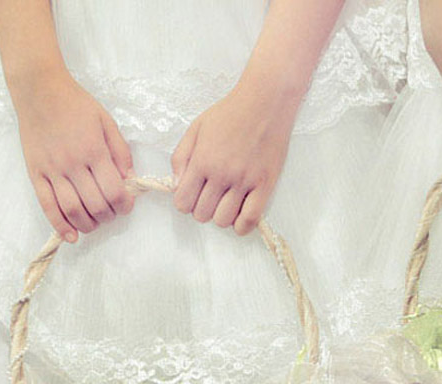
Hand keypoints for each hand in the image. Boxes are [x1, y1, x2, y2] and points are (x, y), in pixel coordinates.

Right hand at [13, 73, 133, 242]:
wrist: (40, 91)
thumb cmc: (76, 104)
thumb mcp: (107, 122)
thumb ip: (120, 152)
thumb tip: (129, 179)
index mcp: (94, 150)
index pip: (114, 190)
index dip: (124, 205)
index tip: (126, 205)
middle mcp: (73, 163)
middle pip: (95, 204)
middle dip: (108, 216)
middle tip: (111, 213)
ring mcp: (52, 170)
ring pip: (72, 210)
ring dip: (88, 224)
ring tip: (94, 223)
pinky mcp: (35, 174)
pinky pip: (47, 206)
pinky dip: (60, 225)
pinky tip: (71, 235)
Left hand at [171, 83, 295, 235]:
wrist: (265, 100)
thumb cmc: (230, 112)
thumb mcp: (196, 128)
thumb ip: (181, 157)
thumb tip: (176, 185)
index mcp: (202, 161)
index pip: (183, 202)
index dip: (184, 202)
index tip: (192, 194)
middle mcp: (221, 174)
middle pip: (202, 214)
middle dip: (202, 209)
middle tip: (210, 196)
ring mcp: (244, 180)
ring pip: (223, 220)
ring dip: (221, 216)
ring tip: (226, 202)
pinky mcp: (265, 184)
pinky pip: (250, 219)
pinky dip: (242, 225)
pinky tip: (240, 217)